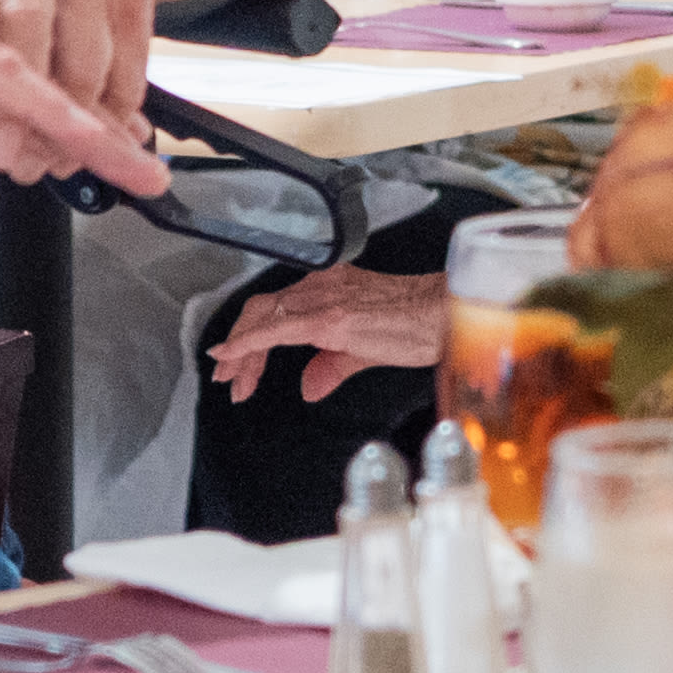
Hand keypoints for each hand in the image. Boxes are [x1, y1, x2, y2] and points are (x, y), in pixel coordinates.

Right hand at [0, 0, 162, 206]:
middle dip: (110, 135)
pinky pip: (8, 81)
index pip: (43, 93)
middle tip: (150, 174)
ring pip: (47, 86)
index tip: (123, 160)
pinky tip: (83, 136)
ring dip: (96, 132)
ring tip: (137, 169)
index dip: (86, 129)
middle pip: (60, 89)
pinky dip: (48, 112)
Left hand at [209, 264, 448, 403]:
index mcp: (329, 288)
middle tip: (226, 377)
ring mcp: (324, 297)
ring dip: (241, 351)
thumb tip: (310, 385)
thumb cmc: (421, 326)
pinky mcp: (330, 317)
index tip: (237, 365)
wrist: (446, 317)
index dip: (251, 337)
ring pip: (263, 317)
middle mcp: (321, 286)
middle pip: (261, 310)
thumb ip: (332, 366)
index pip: (276, 309)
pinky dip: (248, 342)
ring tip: (231, 379)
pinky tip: (231, 356)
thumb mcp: (366, 349)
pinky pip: (276, 329)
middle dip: (238, 346)